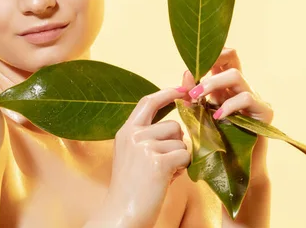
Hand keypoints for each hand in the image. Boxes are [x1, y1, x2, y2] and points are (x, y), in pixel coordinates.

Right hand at [103, 87, 190, 227]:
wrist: (121, 215)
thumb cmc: (131, 189)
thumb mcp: (132, 155)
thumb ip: (148, 137)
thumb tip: (178, 127)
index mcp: (126, 131)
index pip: (148, 102)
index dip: (167, 93)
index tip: (183, 89)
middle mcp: (133, 135)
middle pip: (173, 125)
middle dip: (177, 143)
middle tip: (165, 163)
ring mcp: (145, 147)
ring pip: (181, 143)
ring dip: (179, 158)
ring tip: (163, 174)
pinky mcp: (158, 162)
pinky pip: (185, 156)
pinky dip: (182, 169)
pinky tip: (167, 179)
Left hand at [179, 47, 273, 178]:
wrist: (234, 168)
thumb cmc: (215, 141)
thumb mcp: (199, 114)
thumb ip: (193, 96)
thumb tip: (185, 73)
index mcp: (226, 85)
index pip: (223, 57)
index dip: (211, 53)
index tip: (192, 65)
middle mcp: (241, 86)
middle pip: (232, 57)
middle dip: (211, 62)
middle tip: (192, 82)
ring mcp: (255, 97)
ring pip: (236, 76)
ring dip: (212, 84)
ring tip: (197, 98)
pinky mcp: (264, 111)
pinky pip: (247, 98)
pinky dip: (229, 105)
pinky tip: (217, 116)